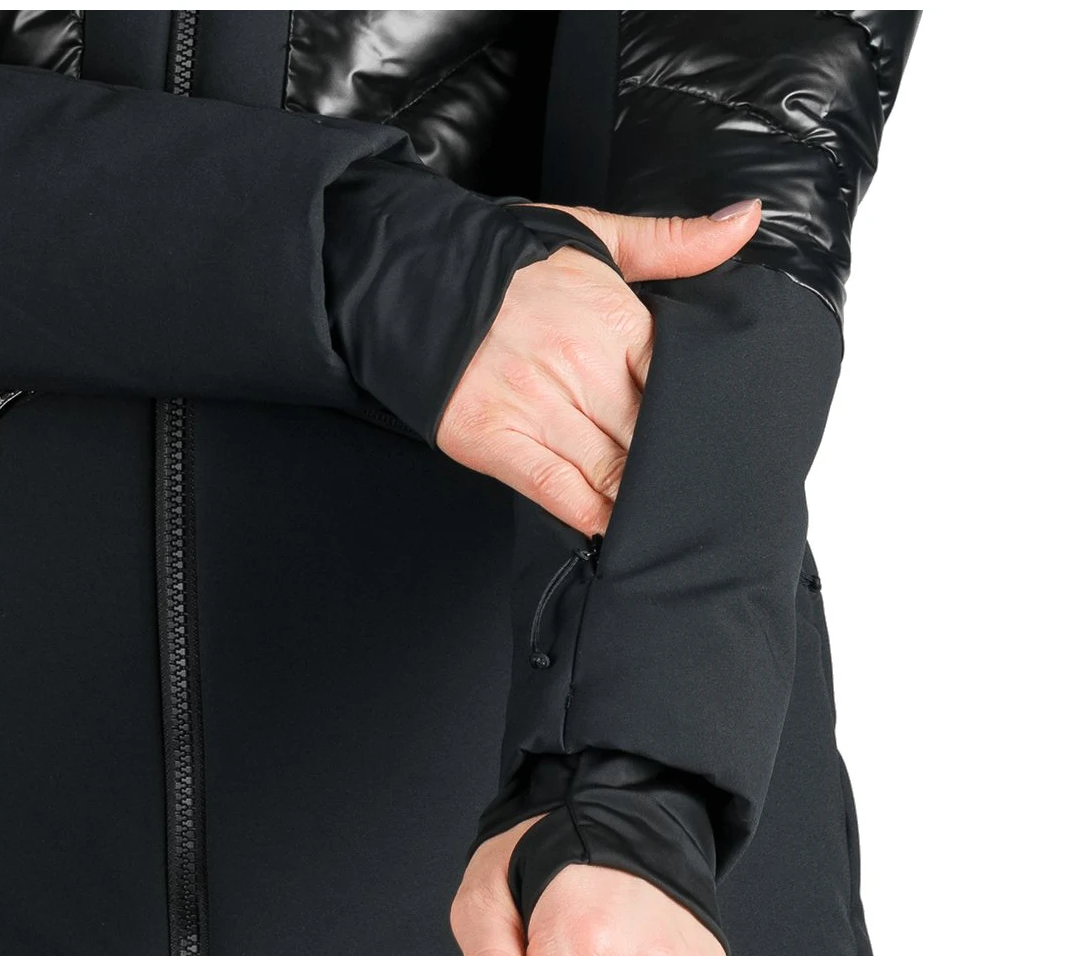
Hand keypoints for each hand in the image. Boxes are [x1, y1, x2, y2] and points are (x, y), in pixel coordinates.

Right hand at [436, 199, 760, 535]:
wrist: (413, 277)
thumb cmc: (509, 263)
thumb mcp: (595, 237)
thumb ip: (675, 242)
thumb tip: (745, 221)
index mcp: (615, 320)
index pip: (679, 386)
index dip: (697, 418)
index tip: (715, 441)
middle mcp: (580, 368)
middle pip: (650, 437)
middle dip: (674, 465)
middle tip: (701, 493)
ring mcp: (536, 408)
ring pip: (611, 471)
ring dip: (639, 498)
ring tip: (665, 518)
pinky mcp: (495, 440)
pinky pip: (556, 490)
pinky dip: (590, 514)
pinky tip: (612, 530)